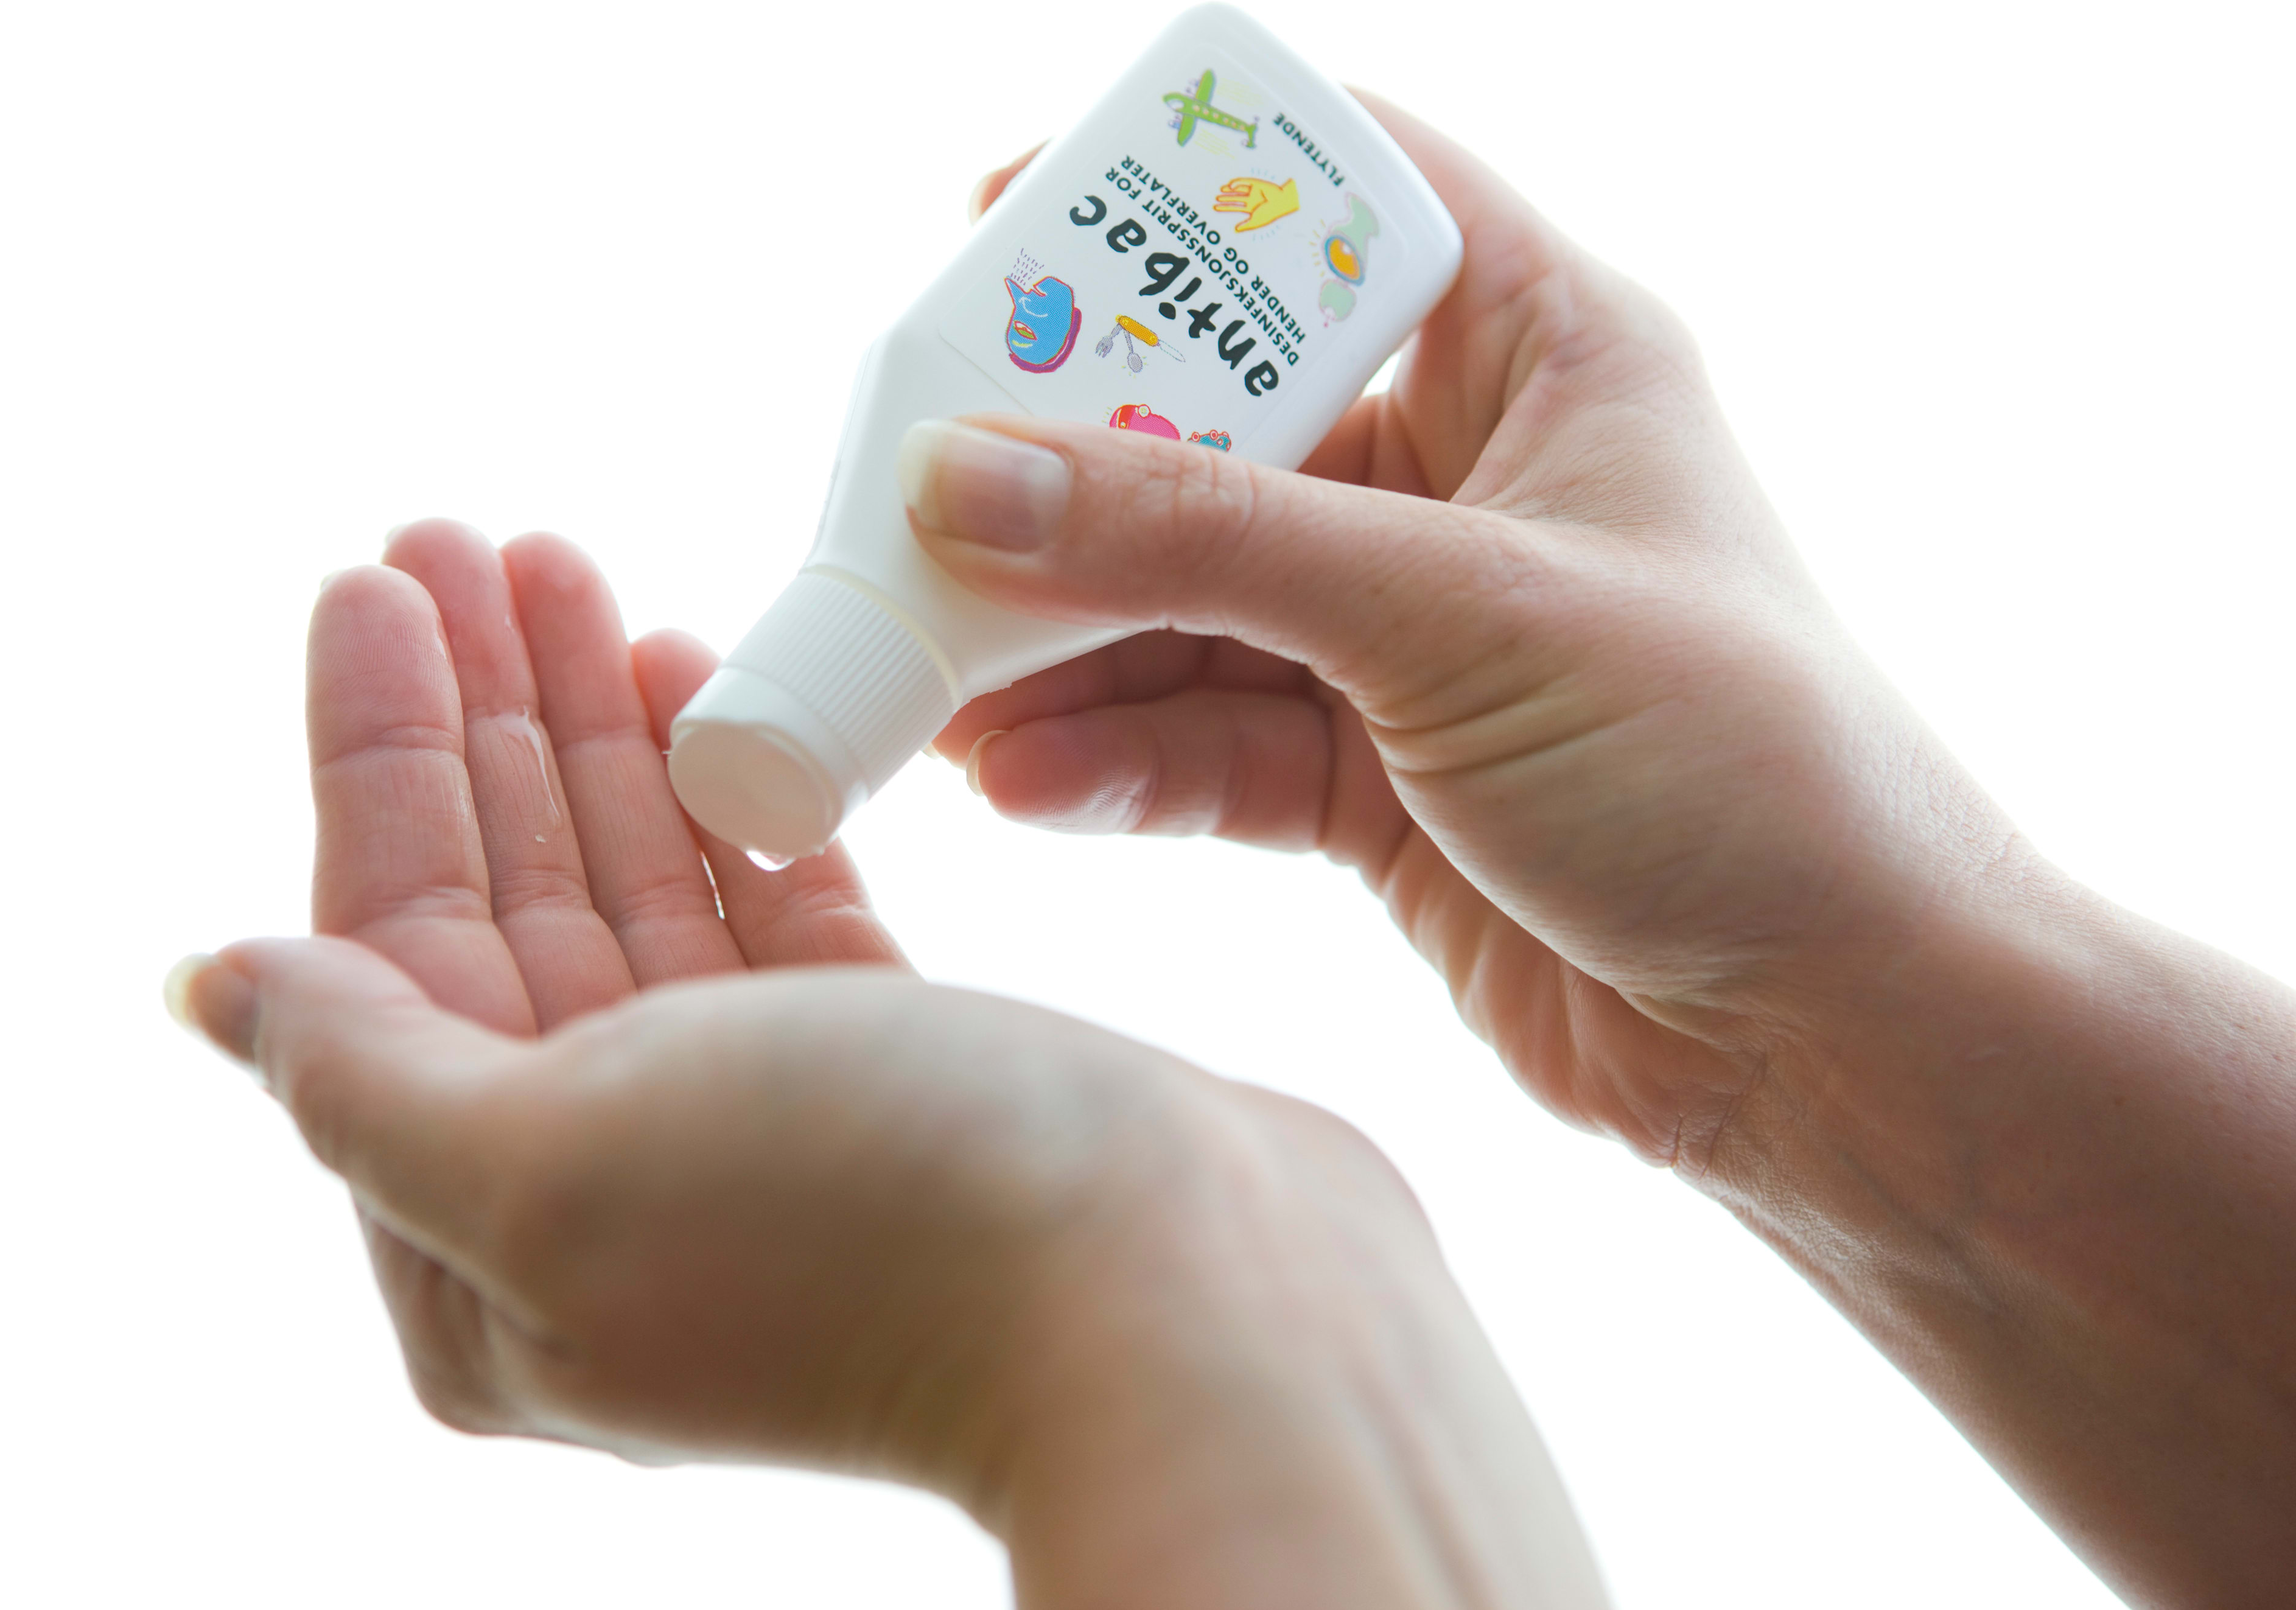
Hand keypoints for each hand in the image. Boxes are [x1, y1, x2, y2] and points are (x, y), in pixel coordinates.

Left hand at [168, 523, 1608, 1608]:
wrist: (1196, 1314)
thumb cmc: (877, 1230)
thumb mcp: (556, 1163)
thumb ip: (363, 1076)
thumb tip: (211, 990)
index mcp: (488, 1253)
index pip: (387, 955)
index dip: (380, 756)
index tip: (377, 579)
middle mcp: (613, 1197)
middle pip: (507, 907)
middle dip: (485, 716)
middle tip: (466, 533)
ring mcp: (759, 1132)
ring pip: (638, 894)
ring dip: (600, 728)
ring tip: (569, 565)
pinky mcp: (893, 1076)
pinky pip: (769, 911)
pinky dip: (730, 796)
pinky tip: (701, 674)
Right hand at [937, 97, 2005, 1165]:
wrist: (1832, 1032)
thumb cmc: (1732, 767)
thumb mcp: (1456, 613)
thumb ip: (1202, 544)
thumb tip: (961, 473)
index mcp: (1545, 353)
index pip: (1346, 201)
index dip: (1183, 198)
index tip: (1005, 229)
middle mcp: (1469, 478)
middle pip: (1220, 426)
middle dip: (1067, 477)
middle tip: (908, 505)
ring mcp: (1414, 635)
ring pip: (1193, 604)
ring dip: (1064, 646)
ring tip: (929, 687)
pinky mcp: (1375, 778)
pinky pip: (1212, 740)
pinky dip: (1117, 758)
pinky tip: (1018, 781)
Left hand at [1212, 175, 1300, 231]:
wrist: (1281, 202)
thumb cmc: (1270, 213)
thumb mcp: (1257, 221)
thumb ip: (1246, 225)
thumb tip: (1235, 229)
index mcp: (1250, 208)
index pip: (1235, 207)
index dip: (1225, 207)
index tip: (1215, 207)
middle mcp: (1250, 199)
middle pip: (1235, 199)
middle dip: (1226, 199)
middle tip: (1216, 199)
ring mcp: (1253, 191)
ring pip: (1238, 190)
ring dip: (1229, 190)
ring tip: (1221, 190)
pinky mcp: (1255, 183)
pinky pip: (1244, 182)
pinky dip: (1236, 183)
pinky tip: (1230, 186)